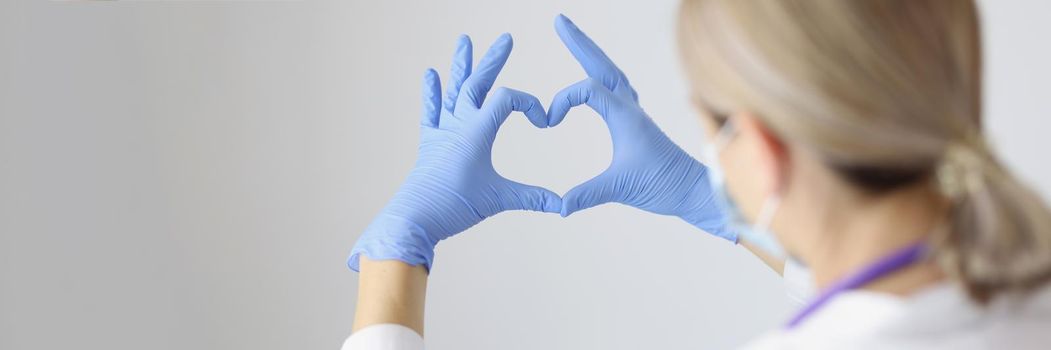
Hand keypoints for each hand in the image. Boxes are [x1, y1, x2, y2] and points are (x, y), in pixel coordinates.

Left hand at [348, 34, 561, 271]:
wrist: (415, 217)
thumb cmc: (455, 205)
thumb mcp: (498, 199)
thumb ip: (532, 197)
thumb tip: (563, 205)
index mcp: (477, 130)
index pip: (506, 99)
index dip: (528, 103)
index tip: (541, 121)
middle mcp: (458, 123)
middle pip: (478, 83)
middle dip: (493, 60)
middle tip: (506, 38)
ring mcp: (442, 130)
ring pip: (453, 89)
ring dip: (460, 65)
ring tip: (464, 40)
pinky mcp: (429, 141)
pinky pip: (430, 111)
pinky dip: (431, 93)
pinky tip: (430, 74)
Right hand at [547, 15, 731, 240]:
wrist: (694, 190)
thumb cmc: (663, 185)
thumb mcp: (621, 188)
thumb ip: (587, 194)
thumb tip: (559, 207)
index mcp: (626, 116)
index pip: (588, 90)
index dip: (563, 99)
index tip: (548, 122)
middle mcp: (630, 107)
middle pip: (602, 65)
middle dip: (579, 43)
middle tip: (559, 20)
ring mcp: (634, 112)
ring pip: (611, 72)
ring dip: (591, 54)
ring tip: (573, 37)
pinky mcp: (636, 121)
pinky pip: (617, 87)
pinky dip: (602, 74)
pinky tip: (596, 75)